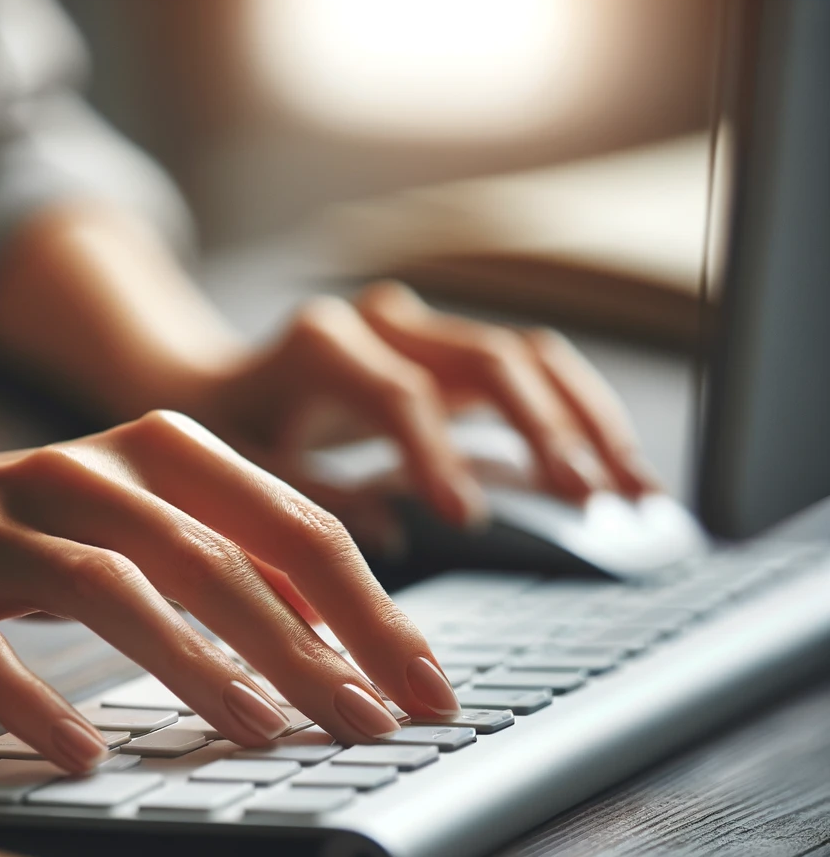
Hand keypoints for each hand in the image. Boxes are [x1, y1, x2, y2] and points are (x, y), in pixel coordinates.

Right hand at [0, 412, 458, 772]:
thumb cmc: (18, 531)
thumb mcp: (135, 523)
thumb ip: (230, 556)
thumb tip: (333, 622)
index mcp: (154, 451)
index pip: (291, 527)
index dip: (369, 608)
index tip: (421, 684)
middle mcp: (81, 473)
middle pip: (217, 559)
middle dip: (310, 649)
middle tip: (371, 723)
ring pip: (114, 591)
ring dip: (199, 671)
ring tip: (265, 736)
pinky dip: (31, 698)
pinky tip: (81, 752)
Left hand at [198, 282, 659, 549]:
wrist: (221, 388)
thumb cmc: (225, 435)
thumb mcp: (239, 475)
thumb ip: (306, 501)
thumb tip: (392, 531)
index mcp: (321, 346)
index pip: (397, 392)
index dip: (436, 454)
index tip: (466, 520)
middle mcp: (382, 324)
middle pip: (487, 358)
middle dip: (547, 428)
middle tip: (591, 501)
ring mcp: (424, 335)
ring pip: (528, 358)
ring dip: (587, 422)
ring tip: (636, 492)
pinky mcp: (450, 360)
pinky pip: (530, 377)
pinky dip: (576, 421)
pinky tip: (613, 470)